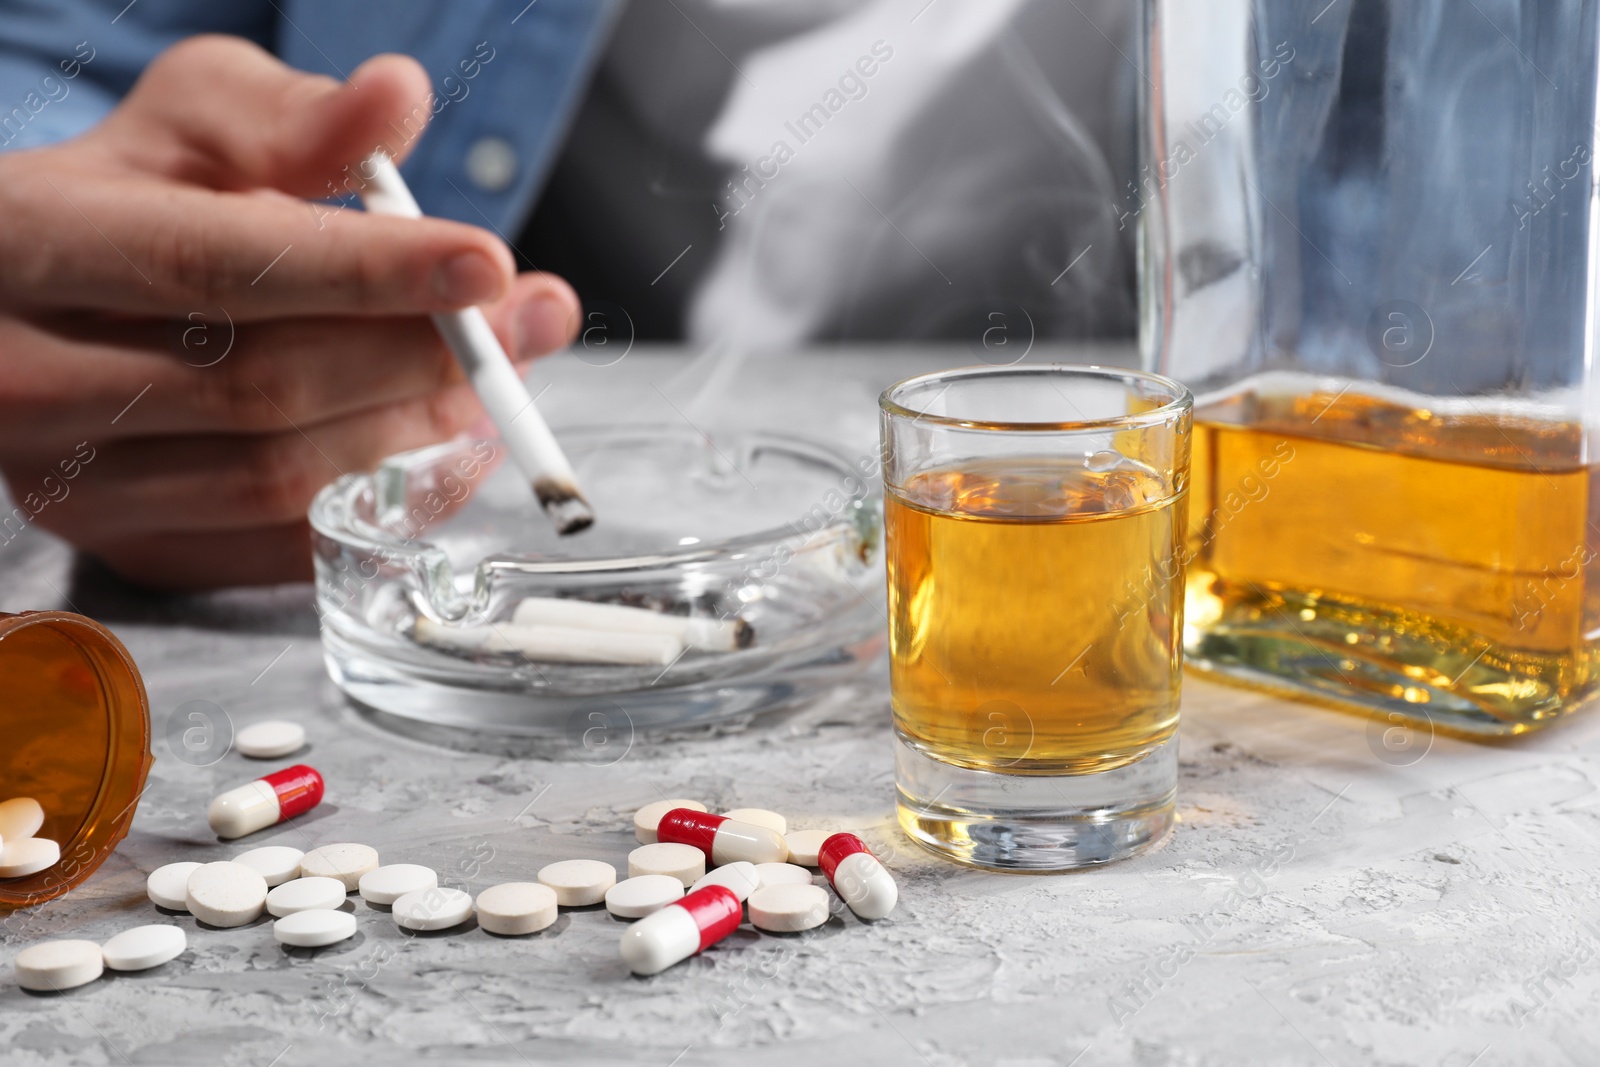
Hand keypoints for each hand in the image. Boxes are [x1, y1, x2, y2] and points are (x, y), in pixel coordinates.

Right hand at [0, 35, 578, 589]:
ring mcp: (74, 486)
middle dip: (423, 356)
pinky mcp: (133, 551)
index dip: (369, 272)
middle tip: (530, 320)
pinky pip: (289, 549)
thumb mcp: (194, 124)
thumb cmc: (128, 199)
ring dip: (419, 434)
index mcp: (34, 245)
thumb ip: (293, 117)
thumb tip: (398, 98)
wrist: (41, 304)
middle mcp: (29, 379)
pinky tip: (450, 444)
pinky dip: (390, 502)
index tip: (489, 264)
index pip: (219, 266)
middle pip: (263, 388)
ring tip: (498, 378)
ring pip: (282, 480)